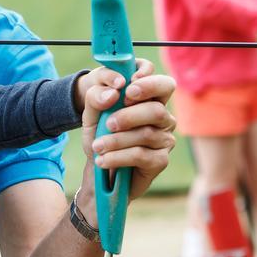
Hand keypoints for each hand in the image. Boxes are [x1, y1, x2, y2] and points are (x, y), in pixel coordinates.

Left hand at [74, 60, 175, 215]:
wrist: (99, 172)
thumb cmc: (100, 137)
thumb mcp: (91, 115)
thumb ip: (96, 96)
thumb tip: (113, 93)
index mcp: (150, 100)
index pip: (164, 85)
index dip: (149, 84)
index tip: (128, 88)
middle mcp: (163, 118)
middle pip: (157, 109)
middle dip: (129, 115)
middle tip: (108, 123)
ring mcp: (165, 139)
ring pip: (146, 134)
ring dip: (117, 140)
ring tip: (97, 147)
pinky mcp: (161, 160)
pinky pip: (141, 155)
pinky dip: (118, 157)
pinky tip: (103, 160)